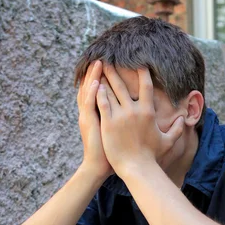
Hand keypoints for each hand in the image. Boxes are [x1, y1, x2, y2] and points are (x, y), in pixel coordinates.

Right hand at [76, 60, 113, 178]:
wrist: (98, 167)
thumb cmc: (111, 153)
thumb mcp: (114, 133)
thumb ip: (121, 120)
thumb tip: (134, 113)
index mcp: (99, 113)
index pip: (101, 92)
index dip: (103, 80)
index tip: (110, 67)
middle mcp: (92, 113)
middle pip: (94, 88)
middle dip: (97, 73)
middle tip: (102, 58)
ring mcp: (90, 117)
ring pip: (90, 93)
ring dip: (93, 77)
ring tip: (98, 63)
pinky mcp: (91, 123)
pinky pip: (90, 105)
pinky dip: (92, 93)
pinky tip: (96, 83)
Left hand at [95, 65, 184, 176]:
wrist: (137, 168)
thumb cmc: (152, 156)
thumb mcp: (167, 141)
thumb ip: (176, 129)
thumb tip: (182, 120)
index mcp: (148, 111)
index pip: (146, 86)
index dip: (142, 72)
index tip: (138, 63)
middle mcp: (134, 110)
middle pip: (123, 85)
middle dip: (116, 71)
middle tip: (109, 60)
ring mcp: (120, 116)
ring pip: (110, 92)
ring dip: (105, 79)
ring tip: (99, 70)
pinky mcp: (108, 123)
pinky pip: (102, 103)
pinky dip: (98, 93)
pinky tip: (94, 85)